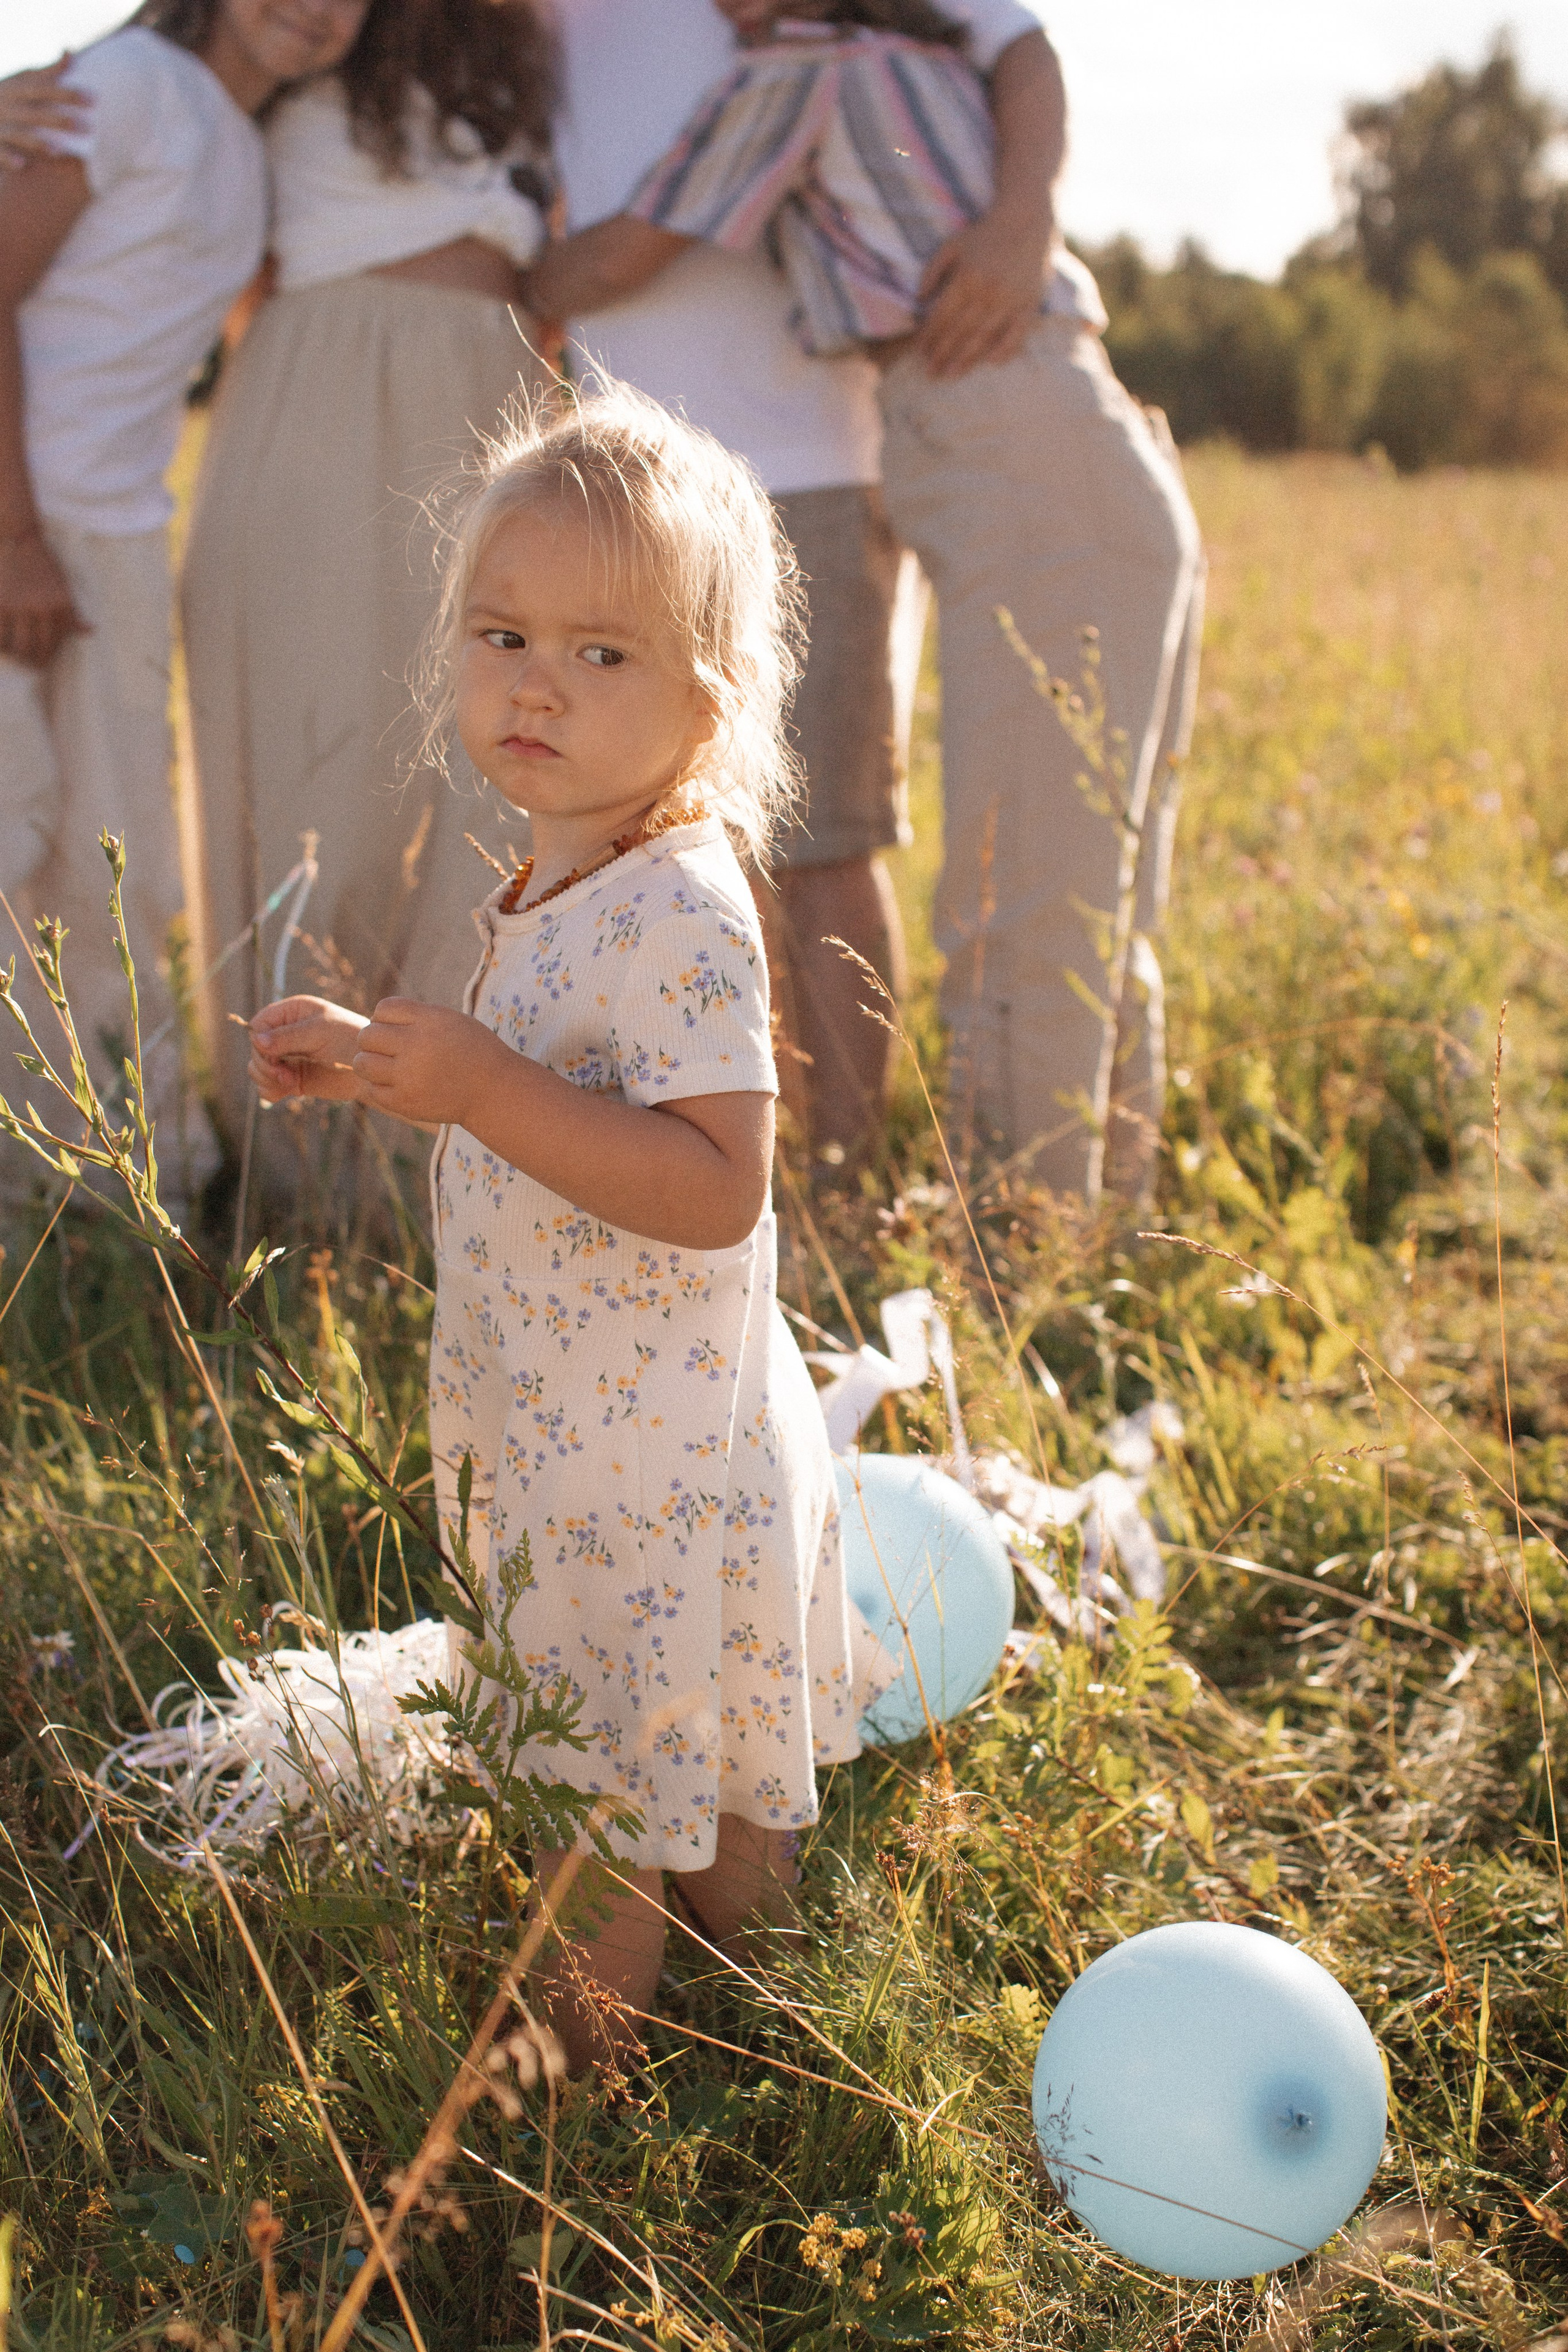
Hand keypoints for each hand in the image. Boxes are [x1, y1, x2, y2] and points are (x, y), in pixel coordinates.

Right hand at [0, 58, 89, 172]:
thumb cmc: (7, 97)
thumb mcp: (22, 80)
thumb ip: (48, 72)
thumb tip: (70, 52)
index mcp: (17, 87)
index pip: (44, 88)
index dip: (67, 93)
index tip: (94, 100)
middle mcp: (7, 104)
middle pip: (35, 112)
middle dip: (59, 119)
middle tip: (88, 129)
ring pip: (18, 133)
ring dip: (37, 142)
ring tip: (58, 150)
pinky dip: (8, 157)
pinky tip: (22, 165)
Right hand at [0, 528, 87, 666]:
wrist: (22, 541)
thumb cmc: (46, 566)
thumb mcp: (65, 589)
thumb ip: (73, 613)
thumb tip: (89, 632)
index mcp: (60, 607)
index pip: (54, 643)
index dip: (47, 656)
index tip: (41, 662)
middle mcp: (41, 608)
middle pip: (35, 648)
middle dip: (31, 661)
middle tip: (29, 665)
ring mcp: (19, 606)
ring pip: (16, 644)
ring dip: (15, 654)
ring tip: (14, 654)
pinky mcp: (1, 603)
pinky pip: (0, 633)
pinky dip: (0, 643)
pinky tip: (2, 643)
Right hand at [249, 994, 368, 1103]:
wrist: (372, 1070)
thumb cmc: (350, 1040)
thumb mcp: (320, 1032)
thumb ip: (289, 1036)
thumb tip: (257, 1040)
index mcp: (291, 1013)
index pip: (259, 1025)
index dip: (259, 1042)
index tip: (273, 1055)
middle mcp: (285, 1034)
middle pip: (255, 1049)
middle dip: (265, 1064)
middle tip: (285, 1075)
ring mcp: (287, 1057)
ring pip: (257, 1068)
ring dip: (267, 1078)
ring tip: (288, 1083)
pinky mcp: (291, 1078)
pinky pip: (267, 1085)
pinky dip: (270, 1091)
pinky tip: (285, 1092)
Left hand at [350, 998, 503, 1127]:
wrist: (494, 1091)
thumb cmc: (473, 1052)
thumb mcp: (451, 1020)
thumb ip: (415, 1016)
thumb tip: (373, 1021)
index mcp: (429, 1020)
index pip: (383, 1008)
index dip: (384, 1017)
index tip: (397, 1029)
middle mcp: (416, 1045)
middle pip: (368, 1035)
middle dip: (374, 1040)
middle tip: (387, 1049)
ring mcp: (408, 1075)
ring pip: (363, 1063)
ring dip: (369, 1063)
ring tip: (385, 1067)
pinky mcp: (405, 1102)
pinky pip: (373, 1089)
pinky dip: (380, 1086)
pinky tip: (396, 1085)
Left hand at [915, 208, 1049, 379]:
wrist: (1026, 220)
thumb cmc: (984, 235)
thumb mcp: (952, 245)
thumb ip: (932, 271)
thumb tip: (918, 300)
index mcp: (967, 277)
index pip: (942, 316)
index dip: (929, 336)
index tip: (919, 353)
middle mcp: (988, 292)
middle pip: (960, 332)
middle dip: (942, 354)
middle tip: (930, 374)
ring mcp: (1010, 301)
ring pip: (984, 338)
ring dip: (965, 360)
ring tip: (950, 375)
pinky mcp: (1029, 306)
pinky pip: (1016, 336)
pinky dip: (1004, 351)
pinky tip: (990, 363)